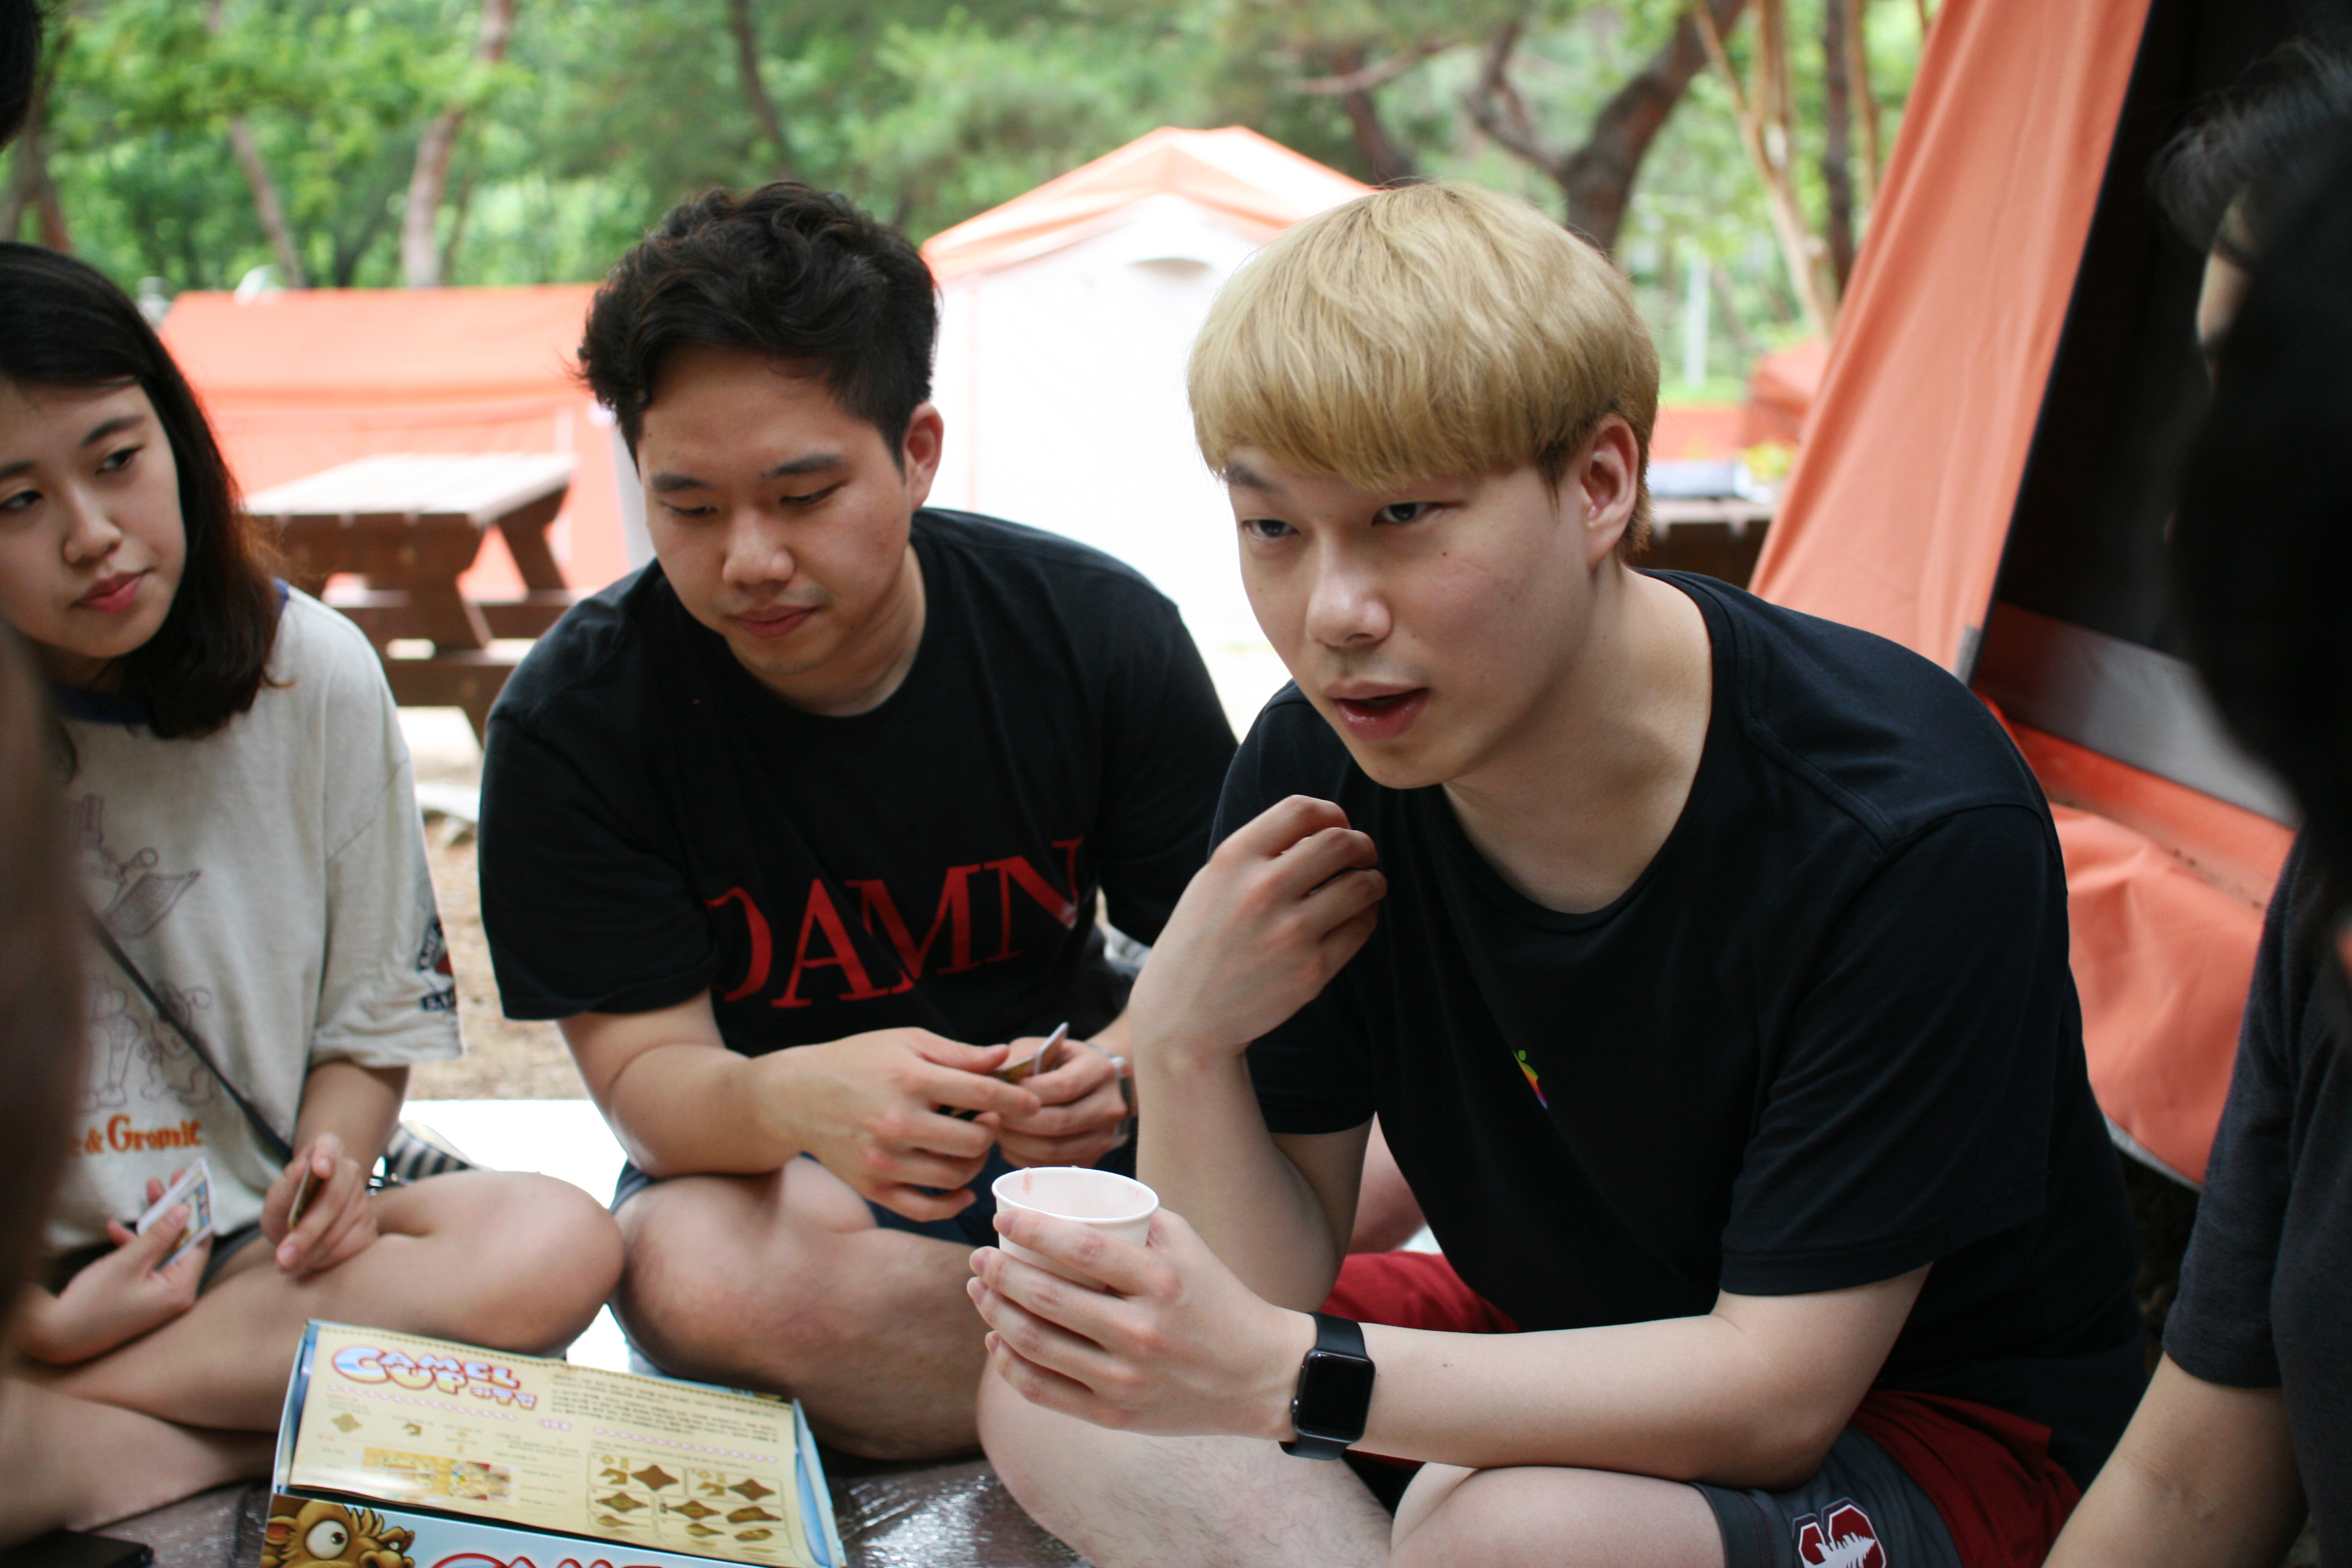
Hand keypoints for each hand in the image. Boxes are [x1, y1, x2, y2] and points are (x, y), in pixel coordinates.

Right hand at [19, 1178, 206, 1363]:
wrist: (52, 1337)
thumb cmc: (91, 1304)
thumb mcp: (127, 1263)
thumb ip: (159, 1235)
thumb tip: (186, 1211)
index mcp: (180, 1290)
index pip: (200, 1241)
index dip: (198, 1210)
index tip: (193, 1183)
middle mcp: (174, 1294)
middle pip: (182, 1241)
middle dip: (174, 1209)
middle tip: (170, 1178)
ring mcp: (156, 1296)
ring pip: (162, 1248)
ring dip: (153, 1221)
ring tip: (148, 1187)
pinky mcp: (138, 1295)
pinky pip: (144, 1263)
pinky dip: (133, 1244)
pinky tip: (112, 1227)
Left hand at [261, 1132, 377, 1276]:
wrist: (302, 1233)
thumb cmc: (286, 1211)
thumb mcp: (276, 1201)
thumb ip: (287, 1188)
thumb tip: (300, 1169)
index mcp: (323, 1155)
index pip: (328, 1144)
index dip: (326, 1155)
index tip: (320, 1169)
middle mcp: (348, 1172)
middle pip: (333, 1198)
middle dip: (307, 1231)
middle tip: (283, 1257)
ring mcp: (363, 1200)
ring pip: (339, 1228)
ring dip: (310, 1251)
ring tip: (287, 1262)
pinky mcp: (369, 1227)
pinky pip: (349, 1246)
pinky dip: (324, 1259)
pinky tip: (309, 1261)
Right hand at [763, 1028, 1043, 1221]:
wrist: (798, 1096)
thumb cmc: (858, 1061)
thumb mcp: (907, 1042)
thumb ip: (958, 1054)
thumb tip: (1003, 1059)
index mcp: (910, 1079)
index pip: (983, 1095)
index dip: (1018, 1100)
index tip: (1033, 1104)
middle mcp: (897, 1122)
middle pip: (975, 1142)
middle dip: (991, 1131)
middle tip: (987, 1120)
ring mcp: (884, 1160)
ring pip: (956, 1176)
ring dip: (974, 1162)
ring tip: (969, 1144)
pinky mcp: (873, 1187)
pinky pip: (927, 1208)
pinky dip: (953, 1203)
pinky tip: (963, 1190)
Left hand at [966, 1205, 1313, 1438]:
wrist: (1257, 1376)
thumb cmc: (1216, 1299)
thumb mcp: (1190, 1246)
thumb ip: (1137, 1218)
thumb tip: (1076, 1197)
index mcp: (1162, 1283)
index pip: (1081, 1250)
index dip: (1032, 1230)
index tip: (1002, 1219)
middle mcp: (1141, 1332)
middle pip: (1047, 1298)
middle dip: (999, 1273)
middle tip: (979, 1256)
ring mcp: (1125, 1379)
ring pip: (1036, 1345)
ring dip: (995, 1313)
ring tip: (980, 1290)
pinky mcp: (1115, 1415)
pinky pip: (1045, 1391)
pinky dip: (1010, 1365)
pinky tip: (996, 1340)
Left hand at [996, 1039, 1128, 1168]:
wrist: (1089, 1085)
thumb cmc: (1058, 1063)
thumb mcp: (1041, 1048)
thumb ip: (1019, 1057)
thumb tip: (992, 1079)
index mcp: (1101, 1070)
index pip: (1064, 1086)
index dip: (1027, 1093)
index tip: (1002, 1092)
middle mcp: (1110, 1105)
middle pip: (1059, 1122)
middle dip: (1017, 1121)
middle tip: (992, 1115)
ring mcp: (1104, 1137)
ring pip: (1054, 1150)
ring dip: (1017, 1143)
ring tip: (998, 1130)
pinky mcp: (1092, 1160)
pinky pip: (1052, 1167)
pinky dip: (1025, 1159)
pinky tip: (1011, 1144)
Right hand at [1127, 796, 1383, 1068]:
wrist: (1184, 1017)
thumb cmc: (1201, 943)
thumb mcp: (1212, 883)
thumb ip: (1259, 853)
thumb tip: (1324, 829)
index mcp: (1233, 860)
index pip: (1302, 809)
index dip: (1332, 812)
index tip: (1338, 825)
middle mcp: (1262, 890)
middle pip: (1341, 841)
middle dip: (1362, 844)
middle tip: (1363, 855)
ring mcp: (1290, 932)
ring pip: (1363, 884)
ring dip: (1373, 881)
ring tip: (1366, 886)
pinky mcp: (1312, 970)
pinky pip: (1362, 927)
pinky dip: (1365, 917)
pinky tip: (1352, 919)